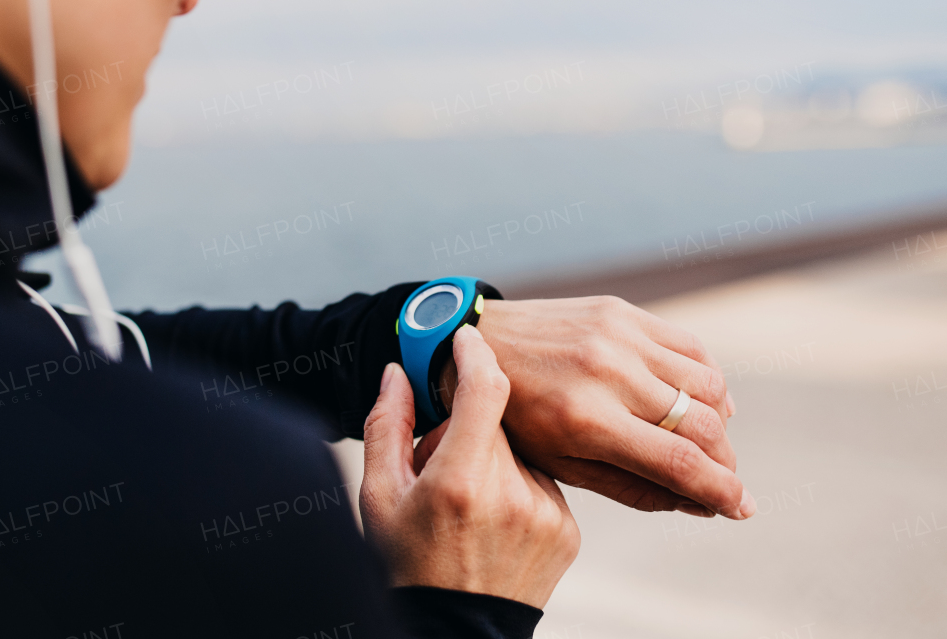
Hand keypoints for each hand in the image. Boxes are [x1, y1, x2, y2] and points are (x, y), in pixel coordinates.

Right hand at [361, 325, 579, 608]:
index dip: (474, 354)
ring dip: (494, 460)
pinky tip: (492, 523)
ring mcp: (547, 512)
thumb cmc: (406, 565)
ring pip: (522, 451)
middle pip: (497, 422)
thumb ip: (387, 426)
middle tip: (440, 467)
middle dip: (467, 429)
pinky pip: (542, 481)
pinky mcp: (568, 529)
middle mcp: (512, 493)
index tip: (465, 337)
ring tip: (467, 506)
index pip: (485, 389)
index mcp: (460, 481)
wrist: (455, 632)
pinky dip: (517, 488)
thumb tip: (397, 371)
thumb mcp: (378, 498)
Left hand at [455, 296, 754, 519]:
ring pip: (707, 384)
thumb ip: (633, 487)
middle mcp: (607, 372)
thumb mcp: (562, 464)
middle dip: (726, 462)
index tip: (741, 510)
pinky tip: (699, 401)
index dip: (721, 491)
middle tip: (728, 482)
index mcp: (586, 420)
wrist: (479, 342)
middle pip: (701, 425)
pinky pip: (691, 347)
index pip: (678, 462)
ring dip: (720, 422)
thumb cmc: (517, 417)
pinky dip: (707, 379)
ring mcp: (618, 335)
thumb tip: (699, 504)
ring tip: (709, 443)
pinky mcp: (622, 312)